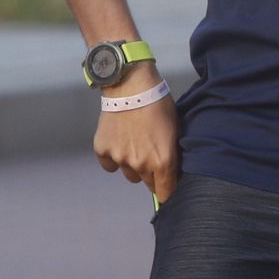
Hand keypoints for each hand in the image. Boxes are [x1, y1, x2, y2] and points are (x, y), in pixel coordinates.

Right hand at [94, 63, 179, 203]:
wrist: (131, 85)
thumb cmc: (159, 104)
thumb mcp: (175, 128)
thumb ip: (173, 153)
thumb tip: (174, 171)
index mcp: (162, 161)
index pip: (165, 193)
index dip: (168, 192)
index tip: (168, 188)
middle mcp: (140, 165)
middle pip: (147, 183)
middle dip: (152, 174)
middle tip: (152, 153)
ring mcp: (120, 158)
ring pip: (129, 173)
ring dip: (133, 164)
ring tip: (136, 142)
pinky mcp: (102, 151)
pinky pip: (110, 164)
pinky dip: (114, 156)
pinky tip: (119, 139)